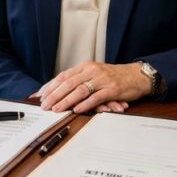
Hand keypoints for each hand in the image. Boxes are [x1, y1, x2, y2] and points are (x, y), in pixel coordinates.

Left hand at [38, 61, 152, 112]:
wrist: (136, 76)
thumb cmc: (113, 77)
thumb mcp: (94, 74)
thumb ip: (79, 80)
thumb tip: (59, 91)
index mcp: (85, 66)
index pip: (63, 76)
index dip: (51, 86)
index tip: (40, 96)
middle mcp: (92, 70)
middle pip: (69, 83)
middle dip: (54, 95)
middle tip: (44, 105)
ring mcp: (102, 79)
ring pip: (80, 90)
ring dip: (66, 100)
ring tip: (56, 109)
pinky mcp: (112, 89)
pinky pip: (96, 97)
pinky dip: (85, 104)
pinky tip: (76, 110)